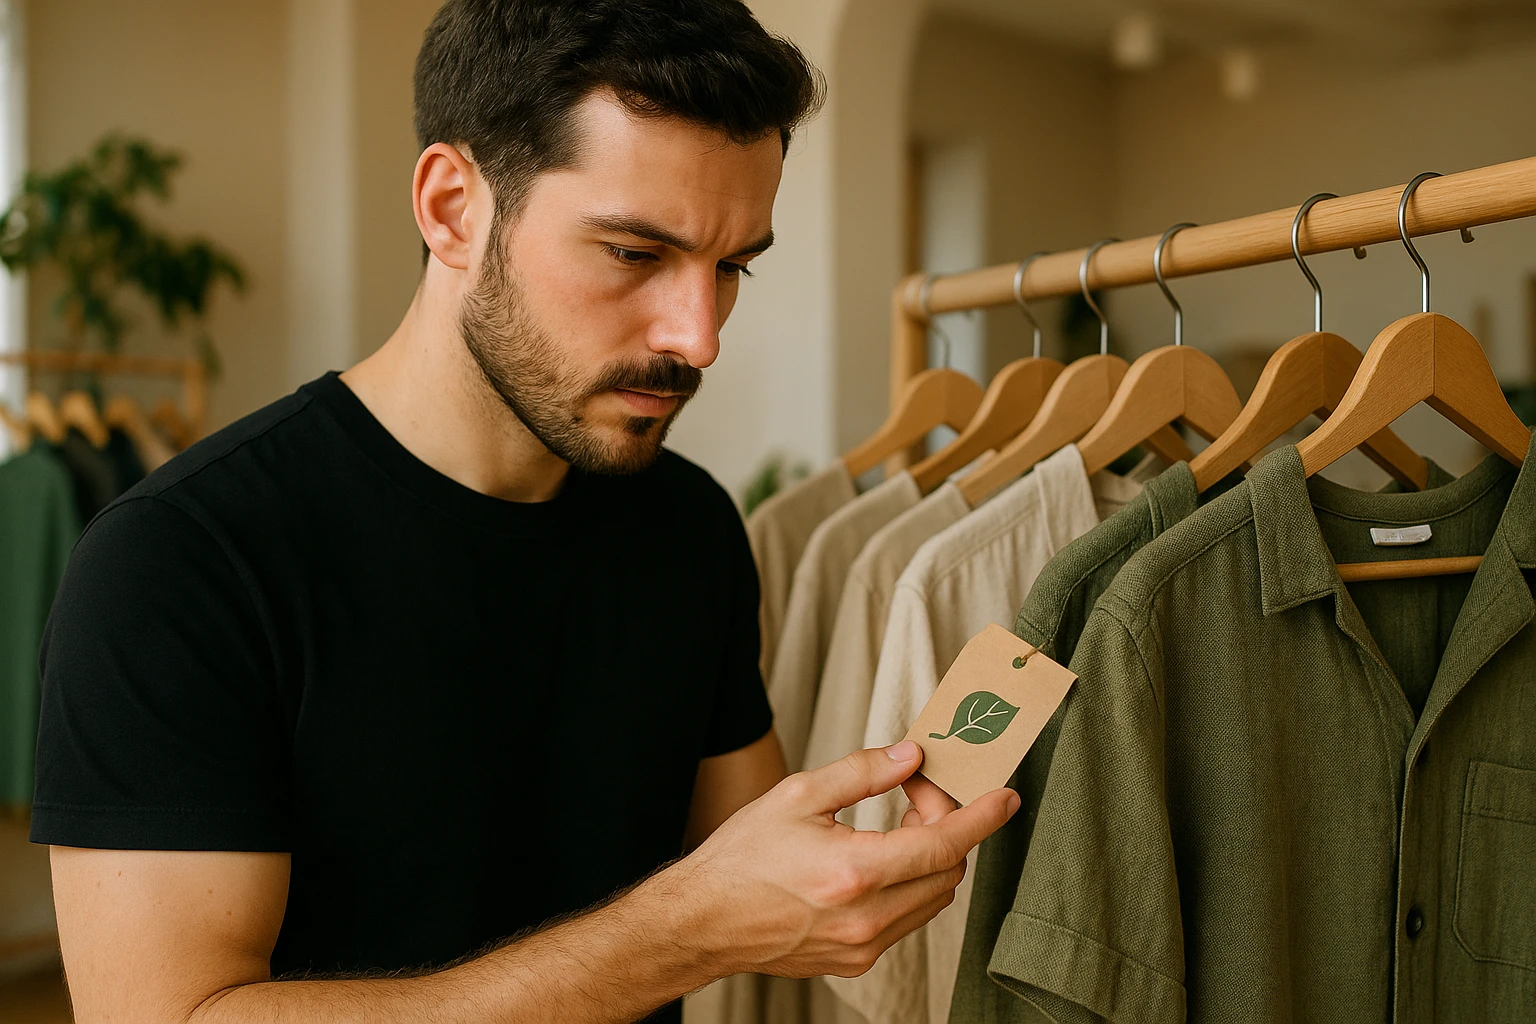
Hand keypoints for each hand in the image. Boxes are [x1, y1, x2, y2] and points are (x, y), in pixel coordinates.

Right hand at [666, 741, 1019, 979]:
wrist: (703, 921)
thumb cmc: (742, 858)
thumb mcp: (798, 795)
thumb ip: (862, 772)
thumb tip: (909, 757)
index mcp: (854, 872)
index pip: (944, 843)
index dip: (981, 817)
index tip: (1004, 797)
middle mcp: (866, 918)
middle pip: (947, 872)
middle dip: (949, 827)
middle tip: (918, 793)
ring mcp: (863, 946)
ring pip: (932, 900)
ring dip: (933, 859)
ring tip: (900, 823)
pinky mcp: (855, 961)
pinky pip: (907, 920)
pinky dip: (911, 886)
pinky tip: (883, 860)